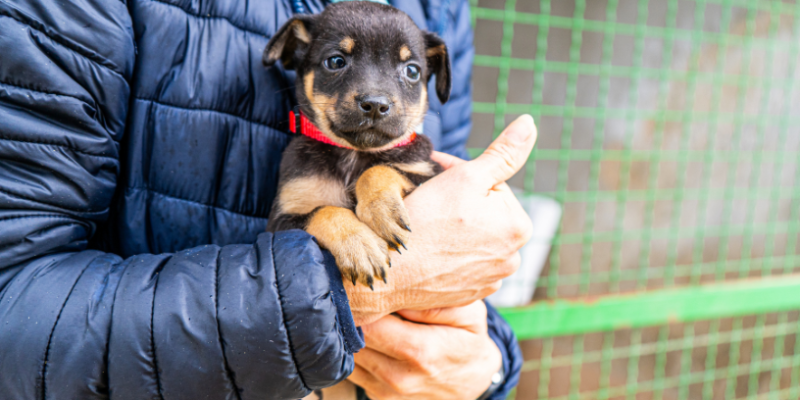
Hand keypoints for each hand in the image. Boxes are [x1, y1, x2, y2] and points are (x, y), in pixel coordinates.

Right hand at [347, 115, 536, 324]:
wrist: (389, 271)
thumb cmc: (426, 221)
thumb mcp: (467, 176)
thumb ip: (503, 152)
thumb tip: (529, 123)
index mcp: (519, 227)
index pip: (493, 188)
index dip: (463, 177)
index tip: (437, 177)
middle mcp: (512, 259)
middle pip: (484, 214)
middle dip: (461, 202)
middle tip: (429, 198)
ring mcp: (490, 280)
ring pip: (472, 238)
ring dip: (455, 227)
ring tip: (427, 224)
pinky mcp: (469, 294)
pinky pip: (461, 264)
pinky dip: (448, 254)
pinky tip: (428, 248)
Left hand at [349, 301, 501, 398]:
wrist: (475, 381)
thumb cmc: (468, 340)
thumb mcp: (468, 313)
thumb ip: (432, 303)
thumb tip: (395, 296)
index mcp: (419, 350)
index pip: (368, 325)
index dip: (361, 304)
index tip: (364, 290)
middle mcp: (399, 377)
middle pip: (353, 341)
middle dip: (354, 317)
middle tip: (361, 298)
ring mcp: (387, 392)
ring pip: (349, 357)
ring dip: (352, 336)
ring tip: (368, 318)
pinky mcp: (379, 398)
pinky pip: (354, 370)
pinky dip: (358, 353)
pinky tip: (373, 339)